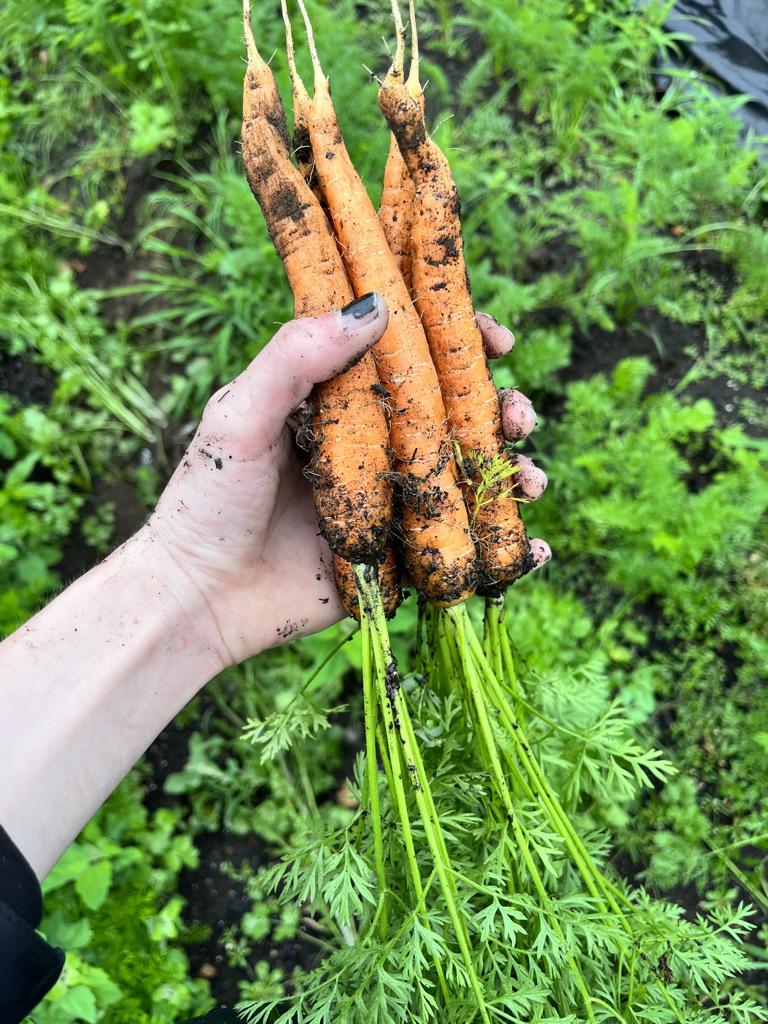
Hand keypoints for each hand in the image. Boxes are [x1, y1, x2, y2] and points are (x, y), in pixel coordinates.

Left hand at [144, 300, 548, 666]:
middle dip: (501, 408)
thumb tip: (375, 307)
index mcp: (341, 399)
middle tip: (518, 417)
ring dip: (513, 471)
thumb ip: (295, 358)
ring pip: (469, 476)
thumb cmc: (208, 499)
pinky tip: (532, 546)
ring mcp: (392, 501)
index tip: (495, 338)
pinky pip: (463, 545)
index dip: (459, 340)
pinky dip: (507, 546)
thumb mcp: (240, 416)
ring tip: (531, 480)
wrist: (199, 599)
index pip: (411, 354)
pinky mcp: (399, 557)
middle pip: (456, 413)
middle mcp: (374, 445)